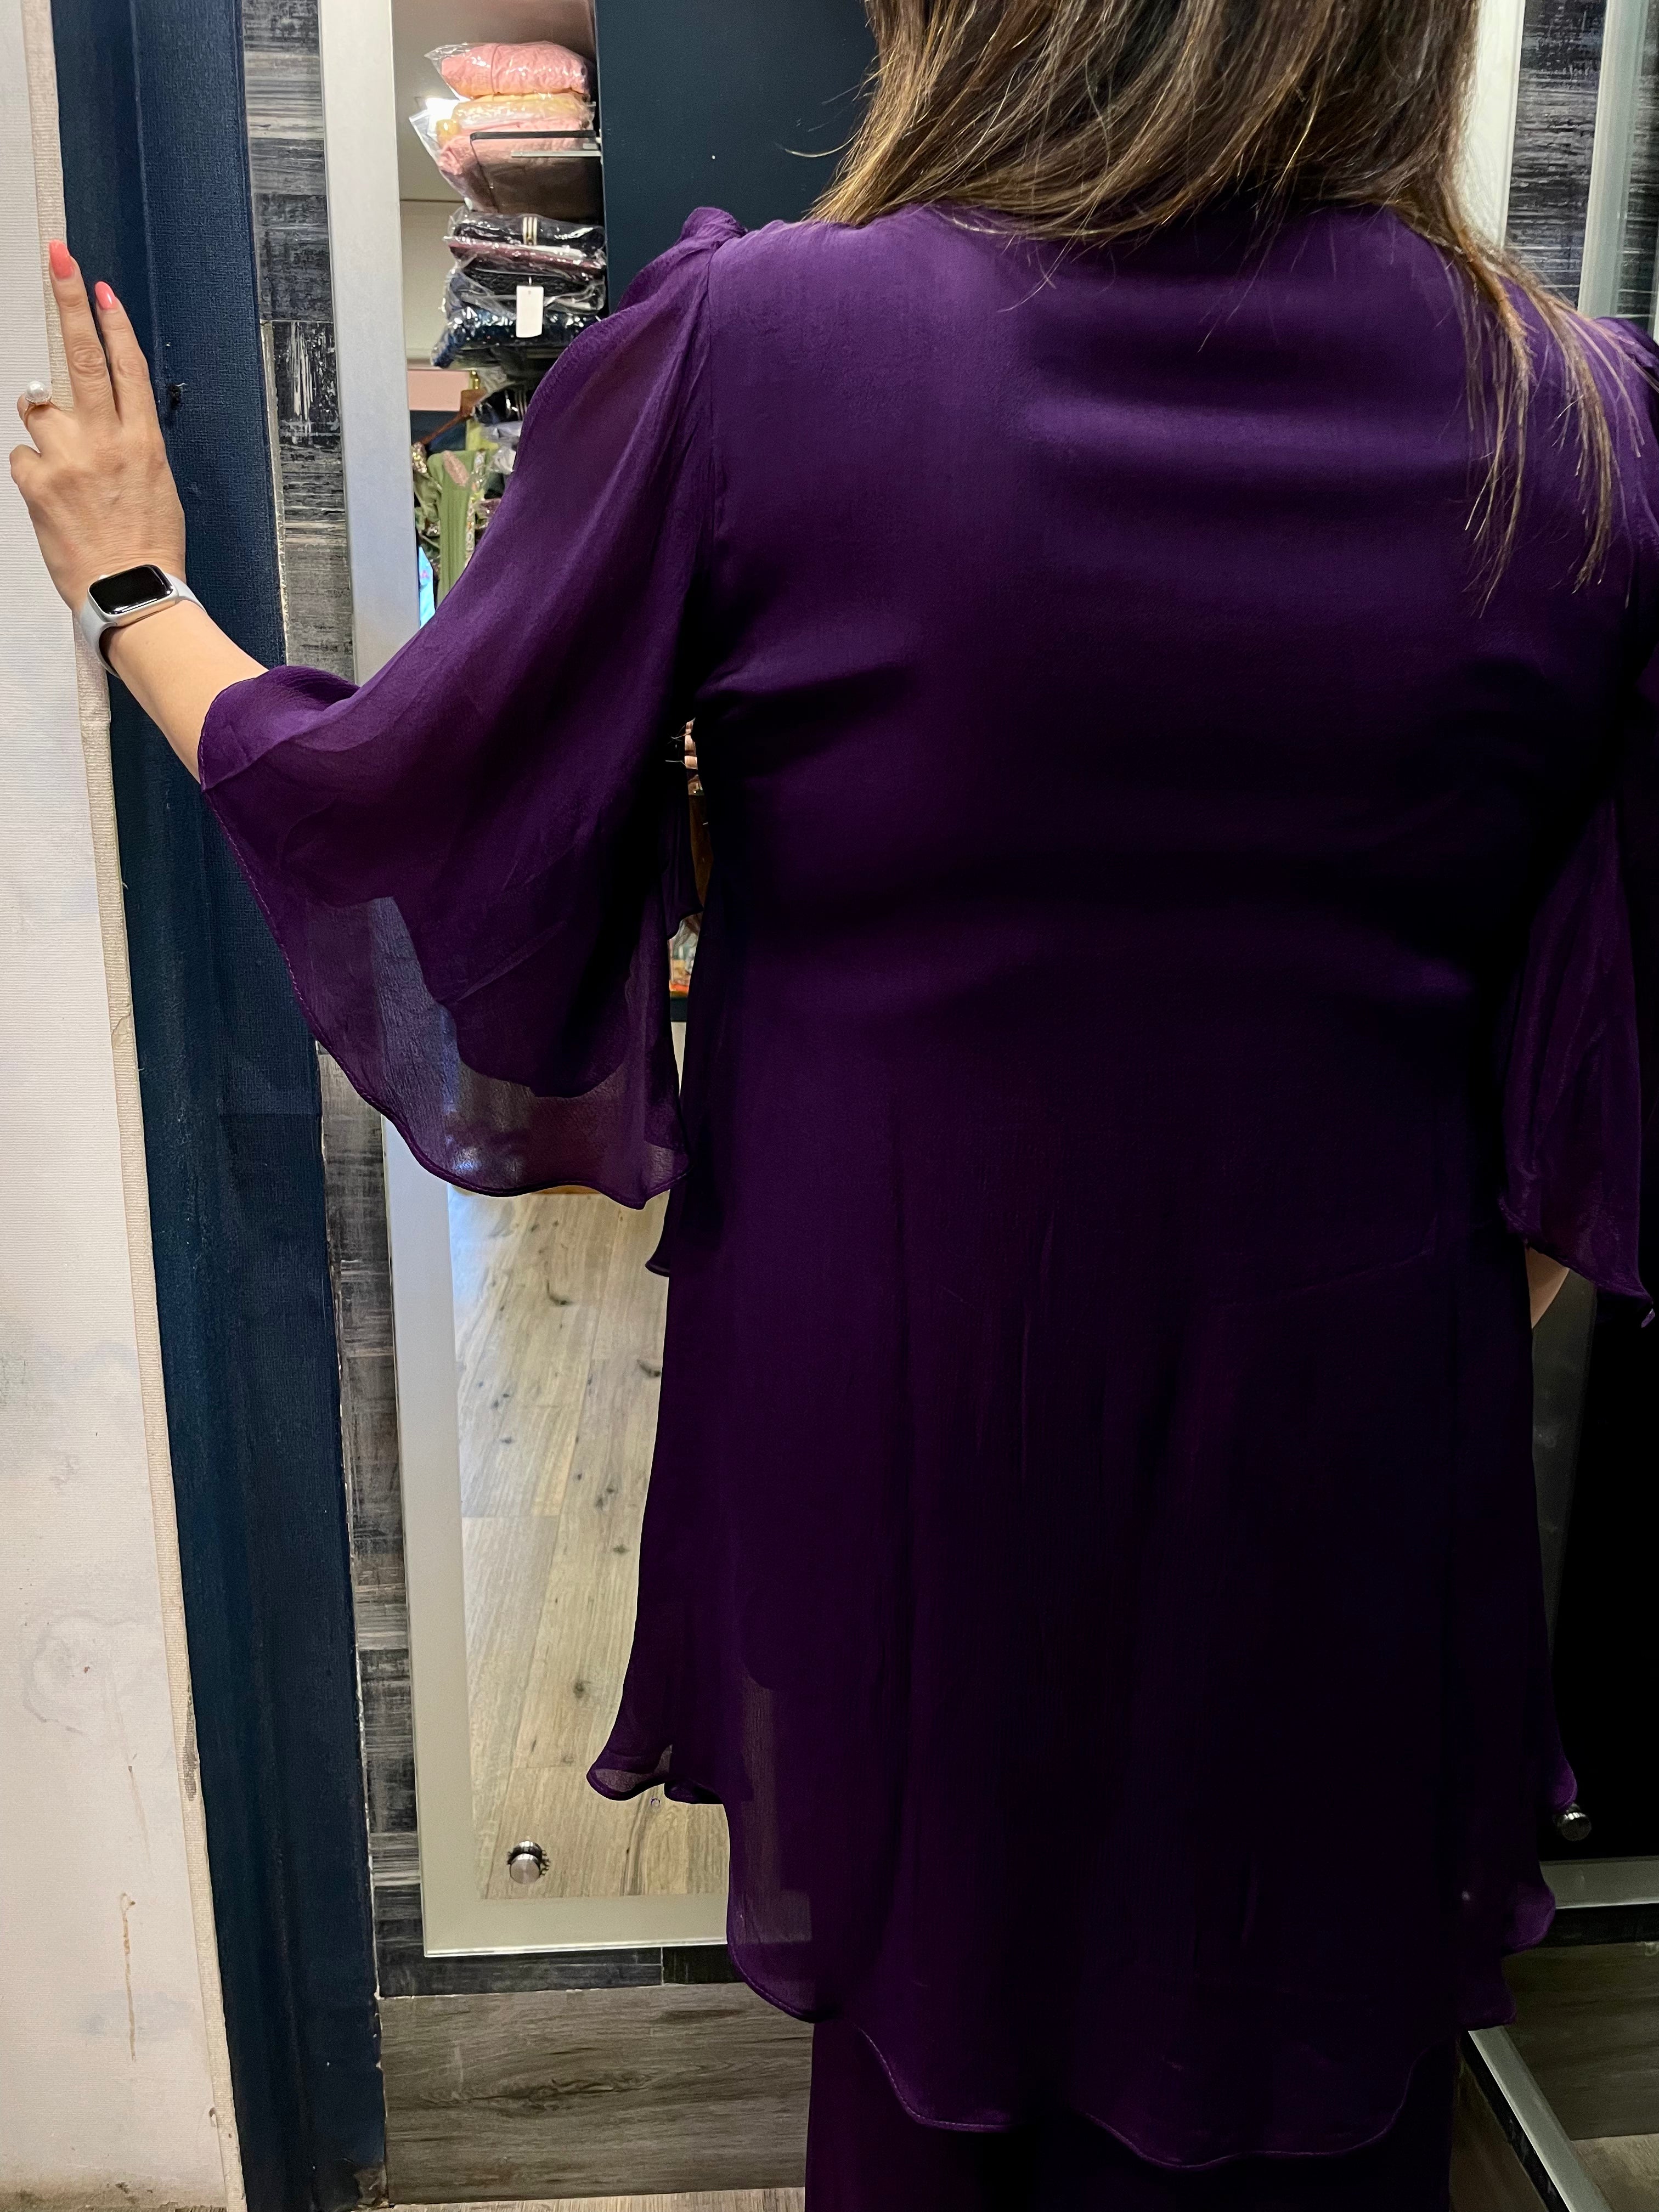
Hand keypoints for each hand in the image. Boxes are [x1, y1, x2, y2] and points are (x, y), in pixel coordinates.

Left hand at [10, 241, 185, 610]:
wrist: (131, 596)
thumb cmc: (148, 549)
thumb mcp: (155, 488)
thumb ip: (126, 445)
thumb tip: (98, 421)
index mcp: (142, 443)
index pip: (127, 367)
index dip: (113, 324)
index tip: (102, 289)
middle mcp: (105, 441)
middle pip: (82, 356)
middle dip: (70, 301)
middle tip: (60, 257)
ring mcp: (69, 459)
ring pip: (37, 410)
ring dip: (42, 427)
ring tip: (62, 464)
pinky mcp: (37, 483)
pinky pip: (22, 457)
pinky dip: (32, 472)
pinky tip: (53, 499)